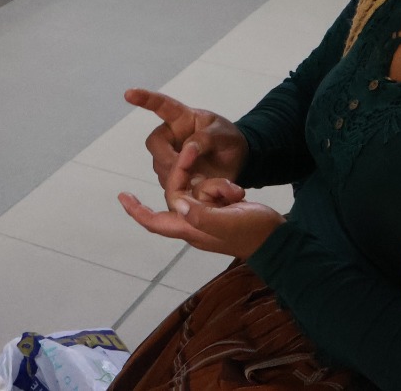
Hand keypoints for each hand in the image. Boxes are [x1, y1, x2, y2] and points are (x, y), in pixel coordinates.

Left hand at [118, 187, 283, 258]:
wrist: (278, 238)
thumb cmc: (253, 233)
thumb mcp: (227, 223)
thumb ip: (201, 215)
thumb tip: (178, 204)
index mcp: (190, 230)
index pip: (154, 222)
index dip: (137, 210)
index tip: (122, 196)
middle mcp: (195, 224)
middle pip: (177, 197)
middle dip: (187, 180)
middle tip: (193, 162)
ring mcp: (208, 217)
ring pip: (197, 190)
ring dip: (215, 186)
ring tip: (235, 192)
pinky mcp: (221, 210)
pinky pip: (213, 191)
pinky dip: (223, 187)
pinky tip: (239, 193)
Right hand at [126, 88, 247, 192]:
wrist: (238, 163)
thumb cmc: (228, 141)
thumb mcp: (224, 134)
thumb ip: (206, 138)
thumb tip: (187, 148)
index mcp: (182, 119)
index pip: (161, 105)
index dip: (144, 99)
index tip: (129, 94)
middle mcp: (172, 136)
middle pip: (155, 144)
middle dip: (166, 157)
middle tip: (184, 167)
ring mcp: (171, 156)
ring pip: (160, 167)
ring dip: (176, 175)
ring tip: (201, 178)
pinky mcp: (173, 176)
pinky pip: (169, 184)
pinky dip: (182, 187)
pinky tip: (197, 186)